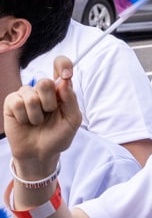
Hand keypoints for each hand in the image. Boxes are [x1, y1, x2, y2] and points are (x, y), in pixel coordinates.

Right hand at [4, 55, 81, 176]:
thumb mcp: (72, 120)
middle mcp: (42, 89)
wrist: (40, 153)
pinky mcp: (12, 102)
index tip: (66, 75)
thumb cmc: (58, 136)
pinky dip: (24, 117)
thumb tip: (64, 81)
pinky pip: (18, 103)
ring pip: (31, 95)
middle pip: (45, 82)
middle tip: (49, 114)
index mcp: (60, 90)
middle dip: (50, 103)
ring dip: (37, 114)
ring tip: (37, 122)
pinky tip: (25, 122)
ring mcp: (26, 94)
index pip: (60, 65)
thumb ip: (71, 100)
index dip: (63, 64)